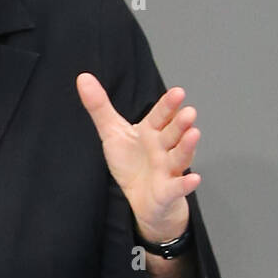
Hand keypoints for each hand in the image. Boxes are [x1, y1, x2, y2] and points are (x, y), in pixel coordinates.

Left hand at [76, 77, 200, 237]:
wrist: (141, 199)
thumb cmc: (132, 163)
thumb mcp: (113, 133)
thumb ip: (100, 107)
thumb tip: (83, 78)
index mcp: (151, 131)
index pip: (161, 115)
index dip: (168, 105)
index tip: (177, 93)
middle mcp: (163, 148)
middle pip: (173, 133)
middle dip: (181, 123)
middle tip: (189, 112)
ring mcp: (168, 169)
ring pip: (179, 156)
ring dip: (187, 147)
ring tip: (194, 134)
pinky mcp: (168, 191)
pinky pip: (177, 187)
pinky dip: (186, 184)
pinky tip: (194, 179)